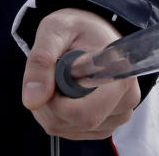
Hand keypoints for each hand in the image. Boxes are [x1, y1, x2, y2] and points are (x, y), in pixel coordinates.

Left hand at [21, 7, 140, 140]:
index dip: (57, 102)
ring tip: (56, 79)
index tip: (49, 78)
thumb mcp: (54, 30)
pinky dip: (58, 115)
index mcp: (119, 75)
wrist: (92, 30)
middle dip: (50, 104)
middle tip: (48, 75)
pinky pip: (74, 131)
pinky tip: (61, 92)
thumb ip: (41, 61)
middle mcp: (126, 99)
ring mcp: (119, 114)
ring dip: (52, 109)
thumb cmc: (76, 27)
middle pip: (75, 124)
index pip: (86, 114)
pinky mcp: (109, 122)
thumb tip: (32, 101)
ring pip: (71, 129)